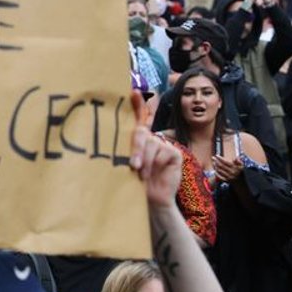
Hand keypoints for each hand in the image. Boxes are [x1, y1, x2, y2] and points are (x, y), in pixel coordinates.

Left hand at [128, 94, 182, 208]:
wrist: (150, 199)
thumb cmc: (132, 181)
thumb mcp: (124, 163)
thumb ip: (126, 149)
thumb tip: (118, 133)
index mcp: (136, 140)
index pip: (136, 119)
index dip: (137, 104)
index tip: (134, 92)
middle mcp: (150, 138)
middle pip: (141, 132)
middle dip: (136, 147)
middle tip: (133, 165)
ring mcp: (163, 144)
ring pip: (150, 143)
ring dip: (143, 160)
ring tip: (140, 174)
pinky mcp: (173, 152)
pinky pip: (163, 151)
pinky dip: (155, 162)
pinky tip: (152, 172)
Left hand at [212, 152, 242, 182]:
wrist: (240, 182)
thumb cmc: (240, 171)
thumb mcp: (241, 166)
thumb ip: (239, 161)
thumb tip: (236, 158)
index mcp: (235, 168)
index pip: (226, 162)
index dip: (220, 158)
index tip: (216, 155)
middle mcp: (231, 172)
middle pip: (221, 166)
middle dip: (216, 161)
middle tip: (213, 157)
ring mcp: (229, 177)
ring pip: (219, 170)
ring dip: (215, 166)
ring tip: (213, 162)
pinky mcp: (226, 180)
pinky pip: (219, 176)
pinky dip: (216, 172)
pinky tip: (214, 169)